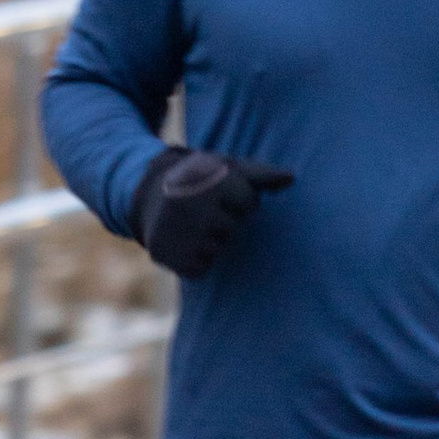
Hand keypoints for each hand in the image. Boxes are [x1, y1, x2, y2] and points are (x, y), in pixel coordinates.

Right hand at [131, 147, 294, 280]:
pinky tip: (183, 242)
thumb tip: (291, 178)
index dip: (240, 200)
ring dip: (209, 242)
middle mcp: (190, 202)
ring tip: (191, 225)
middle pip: (232, 227)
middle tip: (201, 209)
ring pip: (216, 249)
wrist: (148, 193)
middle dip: (223, 221)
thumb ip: (260, 175)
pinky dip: (195, 261)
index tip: (219, 192)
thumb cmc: (199, 180)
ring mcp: (176, 229)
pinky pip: (199, 269)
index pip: (249, 203)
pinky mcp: (165, 253)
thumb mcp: (226, 169)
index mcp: (207, 177)